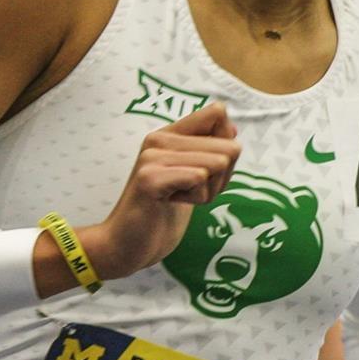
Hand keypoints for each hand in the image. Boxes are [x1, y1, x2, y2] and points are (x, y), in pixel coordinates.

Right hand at [79, 103, 238, 280]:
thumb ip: (207, 151)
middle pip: (229, 147)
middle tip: (189, 192)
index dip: (227, 147)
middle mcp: (159, 138)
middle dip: (221, 179)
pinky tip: (171, 203)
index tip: (204, 170)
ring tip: (178, 198)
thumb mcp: (190, 178)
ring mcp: (153, 157)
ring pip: (218, 163)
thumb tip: (232, 128)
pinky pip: (200, 178)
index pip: (218, 114)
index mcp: (169, 134)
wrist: (126, 245)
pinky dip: (196, 198)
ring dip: (208, 191)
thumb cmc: (159, 214)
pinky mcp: (151, 178)